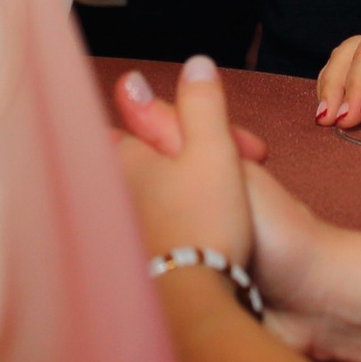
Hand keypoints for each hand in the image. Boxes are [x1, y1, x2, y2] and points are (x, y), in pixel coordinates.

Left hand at [113, 57, 251, 264]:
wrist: (198, 298)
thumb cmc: (205, 221)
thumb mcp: (214, 148)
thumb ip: (203, 101)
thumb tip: (194, 63)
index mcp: (127, 155)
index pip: (145, 120)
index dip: (193, 124)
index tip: (232, 143)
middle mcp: (115, 188)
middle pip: (159, 155)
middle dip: (203, 155)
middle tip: (245, 169)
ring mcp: (123, 224)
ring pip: (163, 189)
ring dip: (199, 187)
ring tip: (234, 206)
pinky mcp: (138, 255)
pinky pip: (165, 222)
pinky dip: (189, 218)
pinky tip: (213, 233)